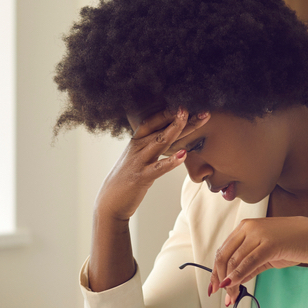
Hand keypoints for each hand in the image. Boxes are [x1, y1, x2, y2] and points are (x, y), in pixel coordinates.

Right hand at [88, 107, 209, 291]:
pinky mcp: (141, 178)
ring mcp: (139, 162)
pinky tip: (183, 154)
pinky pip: (158, 168)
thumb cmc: (126, 181)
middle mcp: (137, 149)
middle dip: (179, 118)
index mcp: (136, 143)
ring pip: (159, 142)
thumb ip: (150, 149)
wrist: (110, 203)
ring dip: (175, 130)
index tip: (184, 104)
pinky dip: (171, 161)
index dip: (167, 113)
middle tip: (198, 108)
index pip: (152, 122)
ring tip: (189, 119)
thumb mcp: (137, 160)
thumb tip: (168, 140)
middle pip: (161, 129)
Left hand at [208, 217, 307, 305]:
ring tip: (232, 296)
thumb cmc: (292, 243)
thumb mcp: (265, 254)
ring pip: (234, 260)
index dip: (215, 270)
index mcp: (244, 228)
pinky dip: (239, 275)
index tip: (214, 286)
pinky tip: (235, 286)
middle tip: (221, 294)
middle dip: (219, 277)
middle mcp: (248, 228)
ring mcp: (258, 234)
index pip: (222, 251)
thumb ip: (248, 265)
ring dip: (230, 282)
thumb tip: (232, 281)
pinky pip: (249, 262)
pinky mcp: (270, 243)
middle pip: (224, 256)